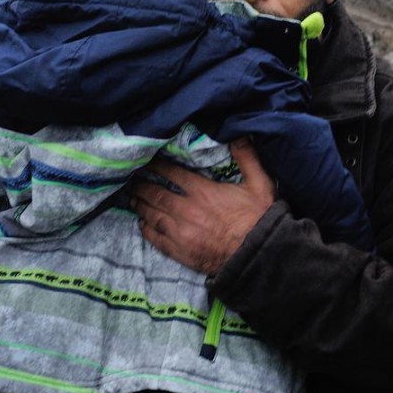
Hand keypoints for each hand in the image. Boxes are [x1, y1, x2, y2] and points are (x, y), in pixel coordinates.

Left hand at [130, 139, 273, 274]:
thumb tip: (239, 134)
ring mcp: (182, 233)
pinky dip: (147, 230)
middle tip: (132, 180)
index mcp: (203, 192)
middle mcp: (187, 211)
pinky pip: (157, 239)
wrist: (260, 257)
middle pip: (156, 194)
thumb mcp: (260, 184)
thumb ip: (247, 157)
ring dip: (140, 206)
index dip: (157, 167)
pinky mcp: (182, 252)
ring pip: (153, 216)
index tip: (147, 162)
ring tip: (132, 199)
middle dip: (142, 186)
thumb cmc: (260, 219)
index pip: (172, 174)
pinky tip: (142, 224)